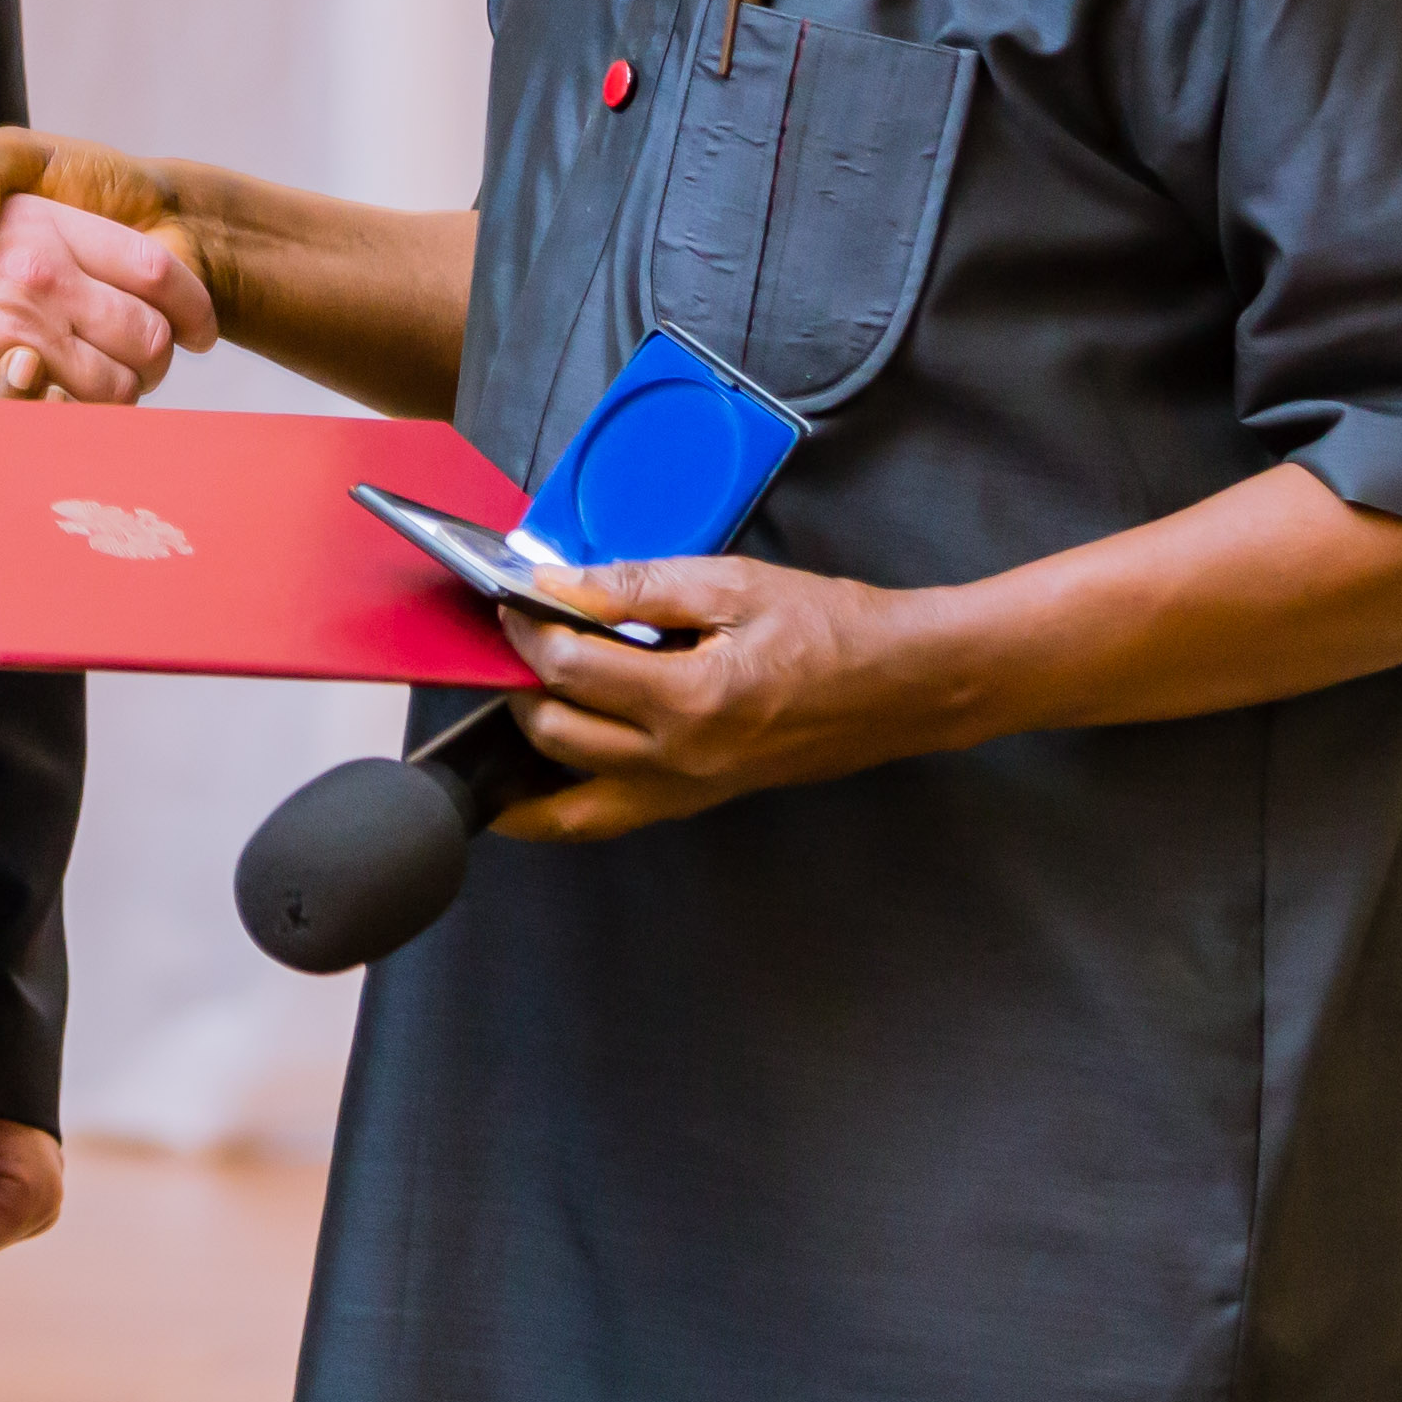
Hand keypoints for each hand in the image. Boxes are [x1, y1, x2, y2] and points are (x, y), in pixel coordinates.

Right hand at [0, 163, 215, 403]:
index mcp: (46, 227)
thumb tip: (13, 225)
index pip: (154, 271)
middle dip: (156, 357)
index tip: (201, 326)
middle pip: (146, 339)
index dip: (191, 304)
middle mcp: (40, 283)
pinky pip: (59, 417)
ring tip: (98, 383)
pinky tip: (51, 401)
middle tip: (144, 360)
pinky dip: (69, 419)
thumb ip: (2, 175)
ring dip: (117, 394)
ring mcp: (17, 337)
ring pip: (112, 389)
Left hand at [488, 556, 984, 843]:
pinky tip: (536, 778)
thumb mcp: (732, 585)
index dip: (528, 629)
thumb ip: (638, 588)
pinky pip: (610, 818)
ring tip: (499, 714)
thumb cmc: (829, 626)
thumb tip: (556, 583)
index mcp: (691, 701)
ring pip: (573, 804)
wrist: (902, 685)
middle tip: (511, 642)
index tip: (512, 599)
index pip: (571, 670)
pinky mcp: (698, 801)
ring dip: (524, 759)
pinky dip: (562, 806)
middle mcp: (681, 762)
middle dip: (520, 685)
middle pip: (557, 734)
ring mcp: (688, 792)